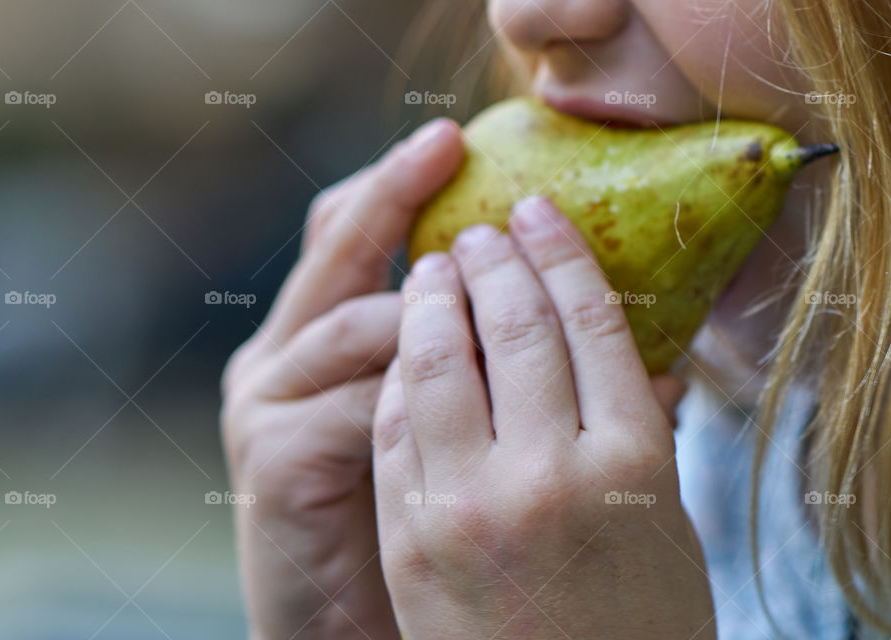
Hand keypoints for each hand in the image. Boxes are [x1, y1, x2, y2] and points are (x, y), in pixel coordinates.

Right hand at [221, 118, 463, 638]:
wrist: (350, 634)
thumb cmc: (418, 531)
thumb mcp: (454, 437)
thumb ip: (497, 374)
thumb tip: (614, 328)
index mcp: (324, 343)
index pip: (352, 237)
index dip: (397, 184)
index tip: (454, 140)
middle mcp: (285, 358)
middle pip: (332, 247)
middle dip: (390, 191)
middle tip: (443, 145)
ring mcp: (269, 405)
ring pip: (351, 318)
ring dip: (424, 297)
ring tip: (482, 265)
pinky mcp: (271, 460)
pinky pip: (355, 402)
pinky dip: (416, 384)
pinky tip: (469, 377)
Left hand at [373, 196, 715, 638]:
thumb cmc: (632, 623)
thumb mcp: (664, 526)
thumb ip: (644, 431)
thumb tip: (644, 349)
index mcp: (633, 461)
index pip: (592, 322)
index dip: (560, 254)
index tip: (538, 212)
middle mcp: (552, 472)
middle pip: (515, 326)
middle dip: (494, 260)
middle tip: (482, 227)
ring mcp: (472, 502)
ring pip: (440, 361)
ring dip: (432, 298)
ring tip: (431, 262)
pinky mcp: (410, 534)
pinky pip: (394, 424)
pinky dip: (399, 371)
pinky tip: (401, 340)